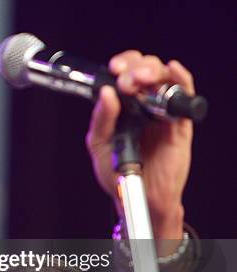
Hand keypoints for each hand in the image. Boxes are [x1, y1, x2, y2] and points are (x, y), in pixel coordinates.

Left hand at [85, 51, 194, 238]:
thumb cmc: (117, 172)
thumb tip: (105, 94)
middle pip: (147, 69)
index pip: (126, 72)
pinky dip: (181, 80)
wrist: (136, 196)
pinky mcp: (179, 125)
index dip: (123, 64)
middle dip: (135, 68)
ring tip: (139, 81)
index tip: (114, 69)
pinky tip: (173, 72)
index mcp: (123, 106)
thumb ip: (101, 119)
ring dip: (153, 72)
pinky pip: (185, 98)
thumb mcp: (98, 144)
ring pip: (165, 78)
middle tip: (125, 81)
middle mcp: (144, 104)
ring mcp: (162, 113)